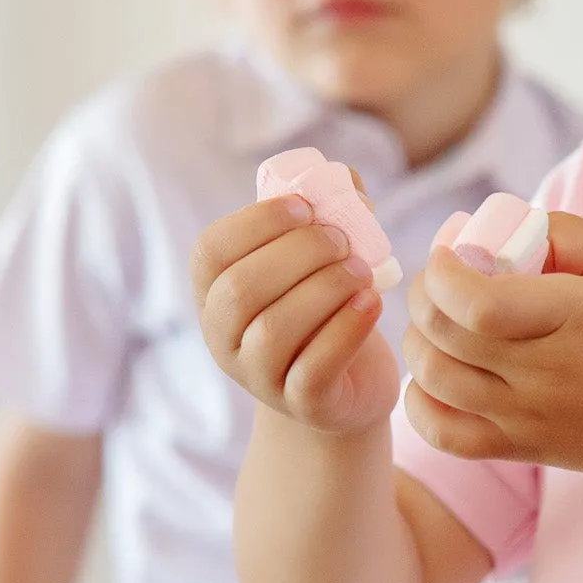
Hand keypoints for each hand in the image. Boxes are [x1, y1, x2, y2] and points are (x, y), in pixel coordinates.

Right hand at [191, 198, 398, 437]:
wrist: (350, 388)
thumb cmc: (328, 310)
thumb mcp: (321, 261)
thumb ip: (330, 212)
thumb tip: (342, 177)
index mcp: (215, 292)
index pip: (211, 251)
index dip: (256, 222)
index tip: (305, 207)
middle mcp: (224, 337)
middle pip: (241, 289)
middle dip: (297, 254)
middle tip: (343, 241)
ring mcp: (258, 377)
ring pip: (272, 331)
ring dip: (323, 290)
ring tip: (362, 271)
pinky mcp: (303, 405)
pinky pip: (314, 369)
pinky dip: (346, 330)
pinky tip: (372, 304)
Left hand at [400, 213, 582, 481]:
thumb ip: (560, 232)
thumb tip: (493, 231)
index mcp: (574, 318)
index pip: (475, 303)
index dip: (441, 272)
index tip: (449, 253)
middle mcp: (546, 373)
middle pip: (442, 336)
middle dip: (422, 296)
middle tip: (440, 280)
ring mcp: (530, 417)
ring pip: (433, 380)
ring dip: (419, 342)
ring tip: (440, 323)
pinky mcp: (523, 448)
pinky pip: (443, 434)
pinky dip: (419, 403)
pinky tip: (436, 377)